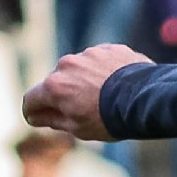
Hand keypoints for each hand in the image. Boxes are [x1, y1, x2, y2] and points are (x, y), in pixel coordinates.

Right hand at [21, 45, 149, 139]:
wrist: (145, 101)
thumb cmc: (109, 120)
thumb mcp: (77, 128)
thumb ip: (52, 119)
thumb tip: (34, 116)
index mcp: (54, 86)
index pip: (31, 99)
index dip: (33, 111)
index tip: (39, 118)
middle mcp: (66, 65)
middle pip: (56, 82)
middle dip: (63, 95)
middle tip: (82, 111)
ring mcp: (88, 54)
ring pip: (79, 69)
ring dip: (84, 81)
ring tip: (105, 98)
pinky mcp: (109, 48)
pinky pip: (100, 61)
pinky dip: (103, 71)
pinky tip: (117, 86)